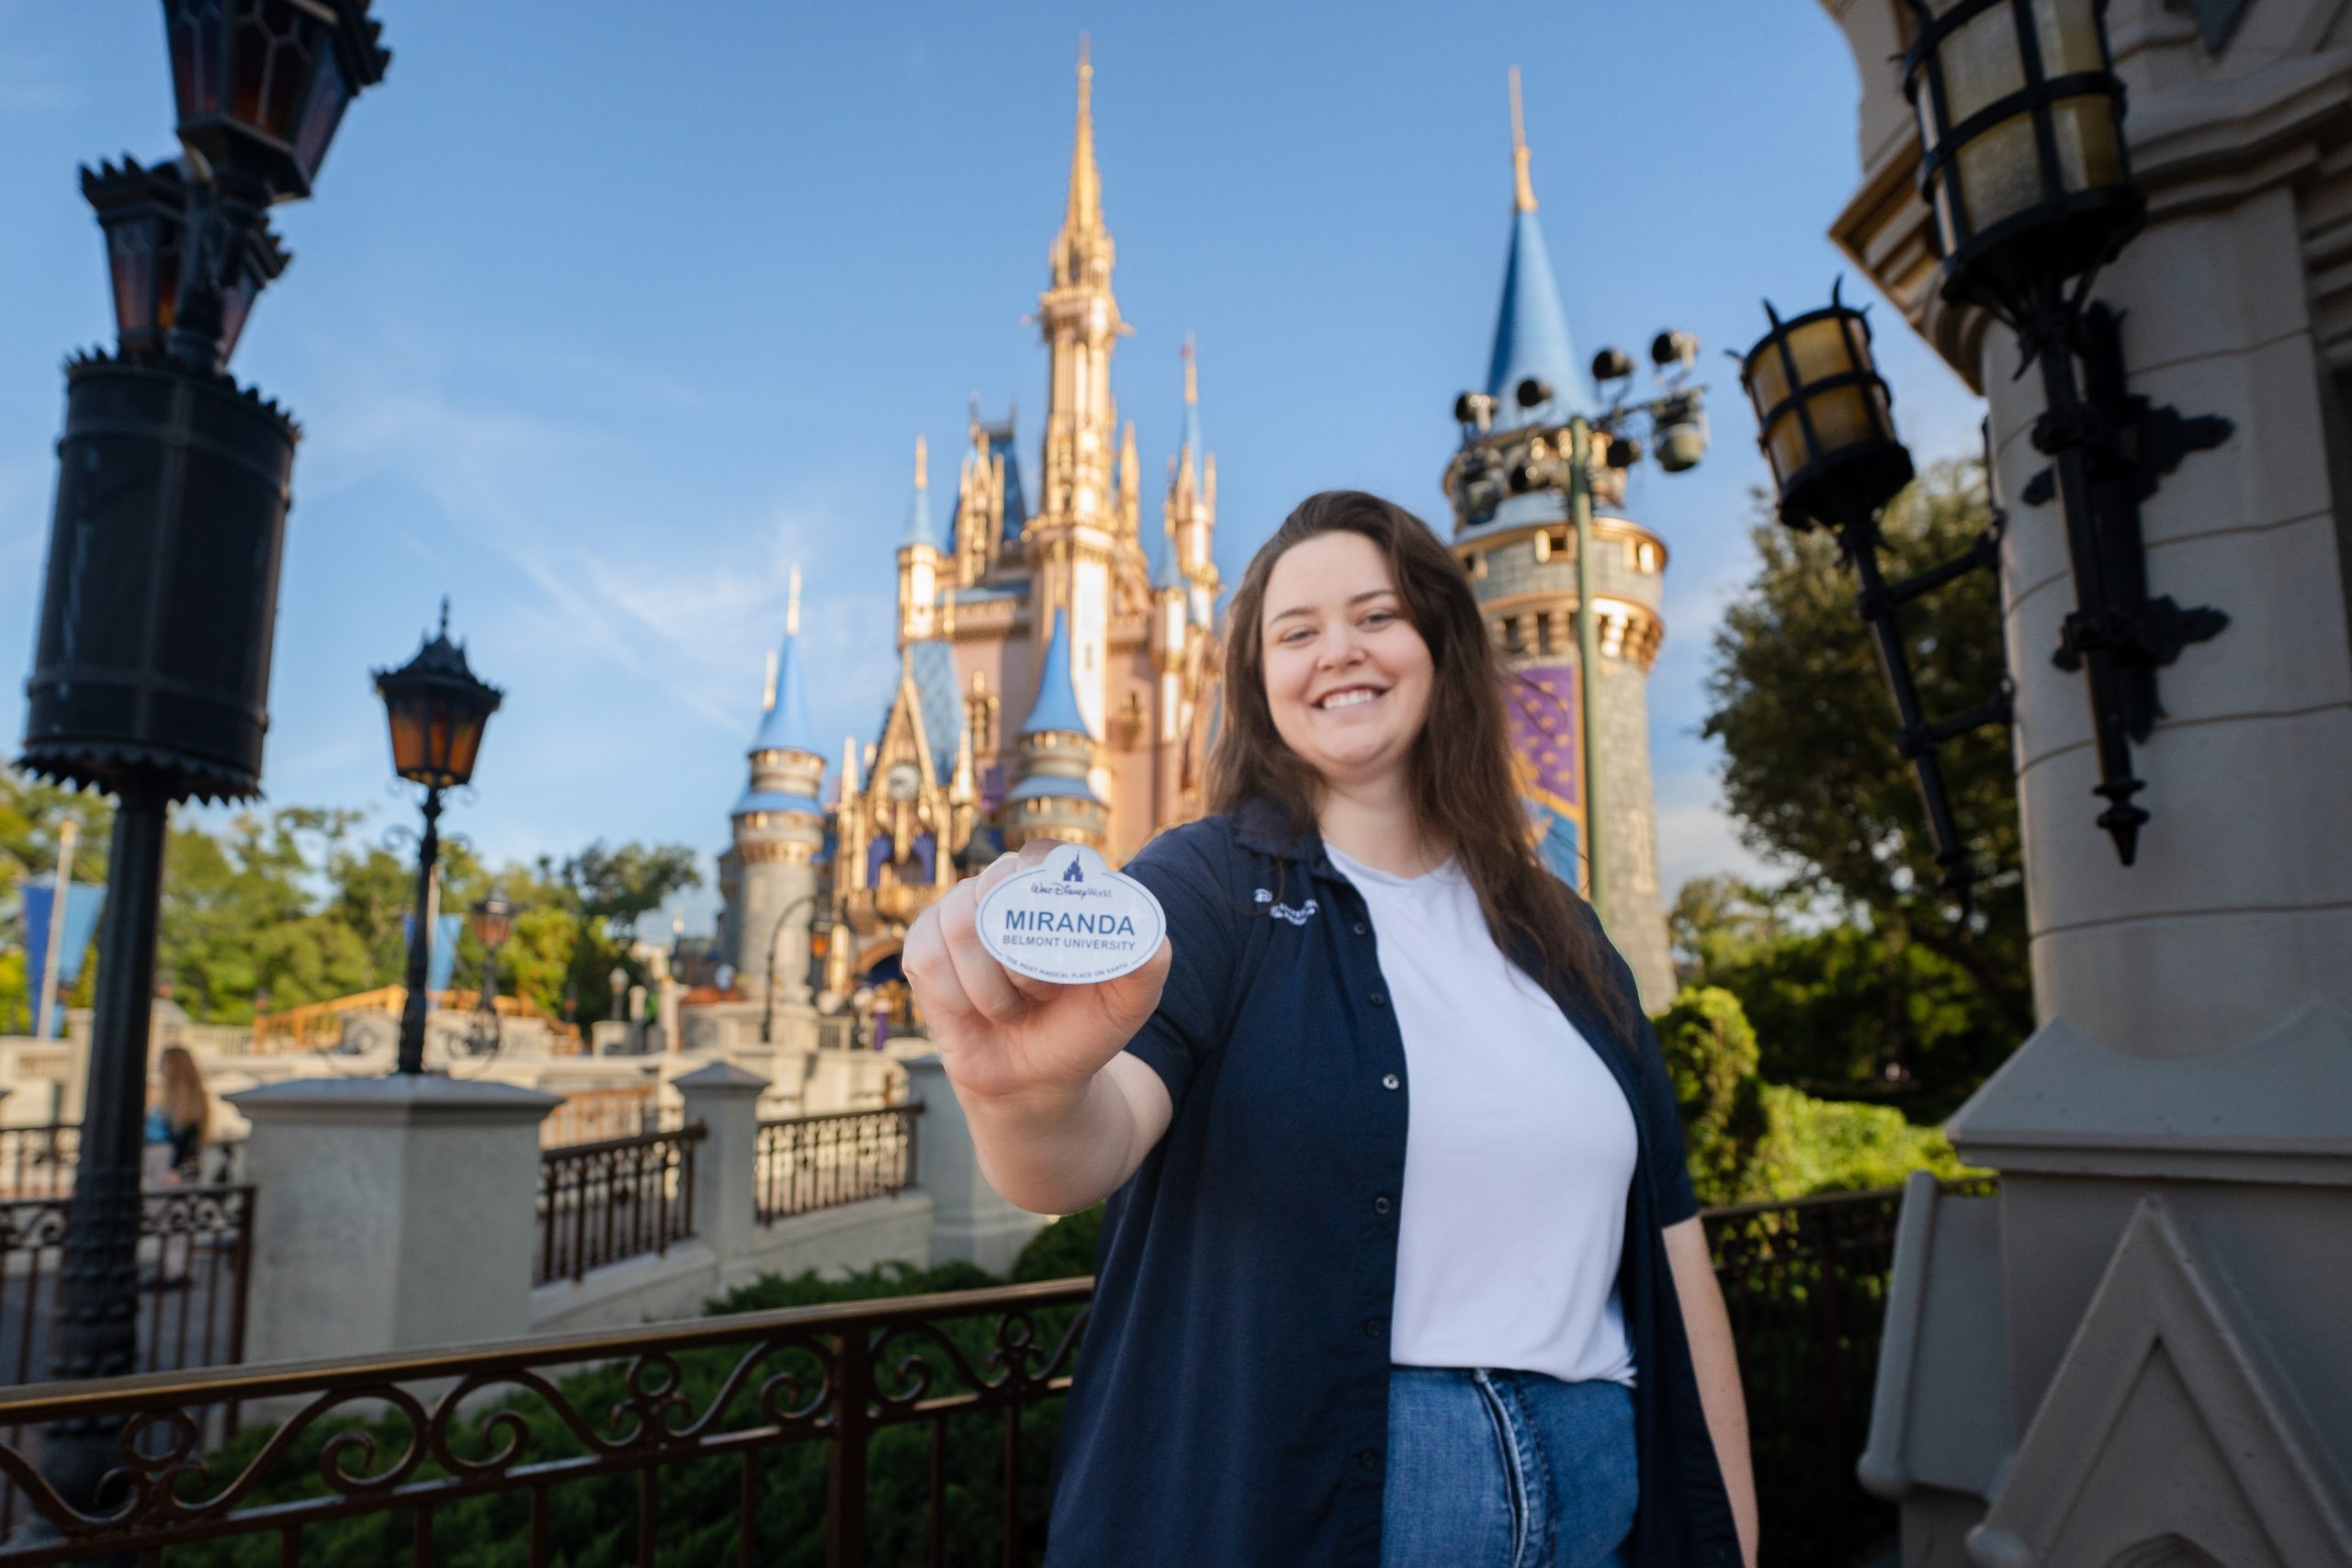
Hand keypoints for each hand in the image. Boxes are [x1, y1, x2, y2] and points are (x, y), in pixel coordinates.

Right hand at [903, 840, 1172, 1106]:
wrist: (1035, 1077)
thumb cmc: (1082, 1027)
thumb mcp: (1128, 1002)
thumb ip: (1149, 964)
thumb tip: (1149, 935)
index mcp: (1051, 891)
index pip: (1041, 855)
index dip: (1043, 877)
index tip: (1057, 917)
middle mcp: (1002, 892)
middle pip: (995, 886)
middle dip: (1020, 951)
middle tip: (1041, 991)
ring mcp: (958, 916)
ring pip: (960, 926)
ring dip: (991, 985)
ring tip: (1012, 1008)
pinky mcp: (924, 948)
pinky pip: (929, 959)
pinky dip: (957, 997)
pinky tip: (975, 1012)